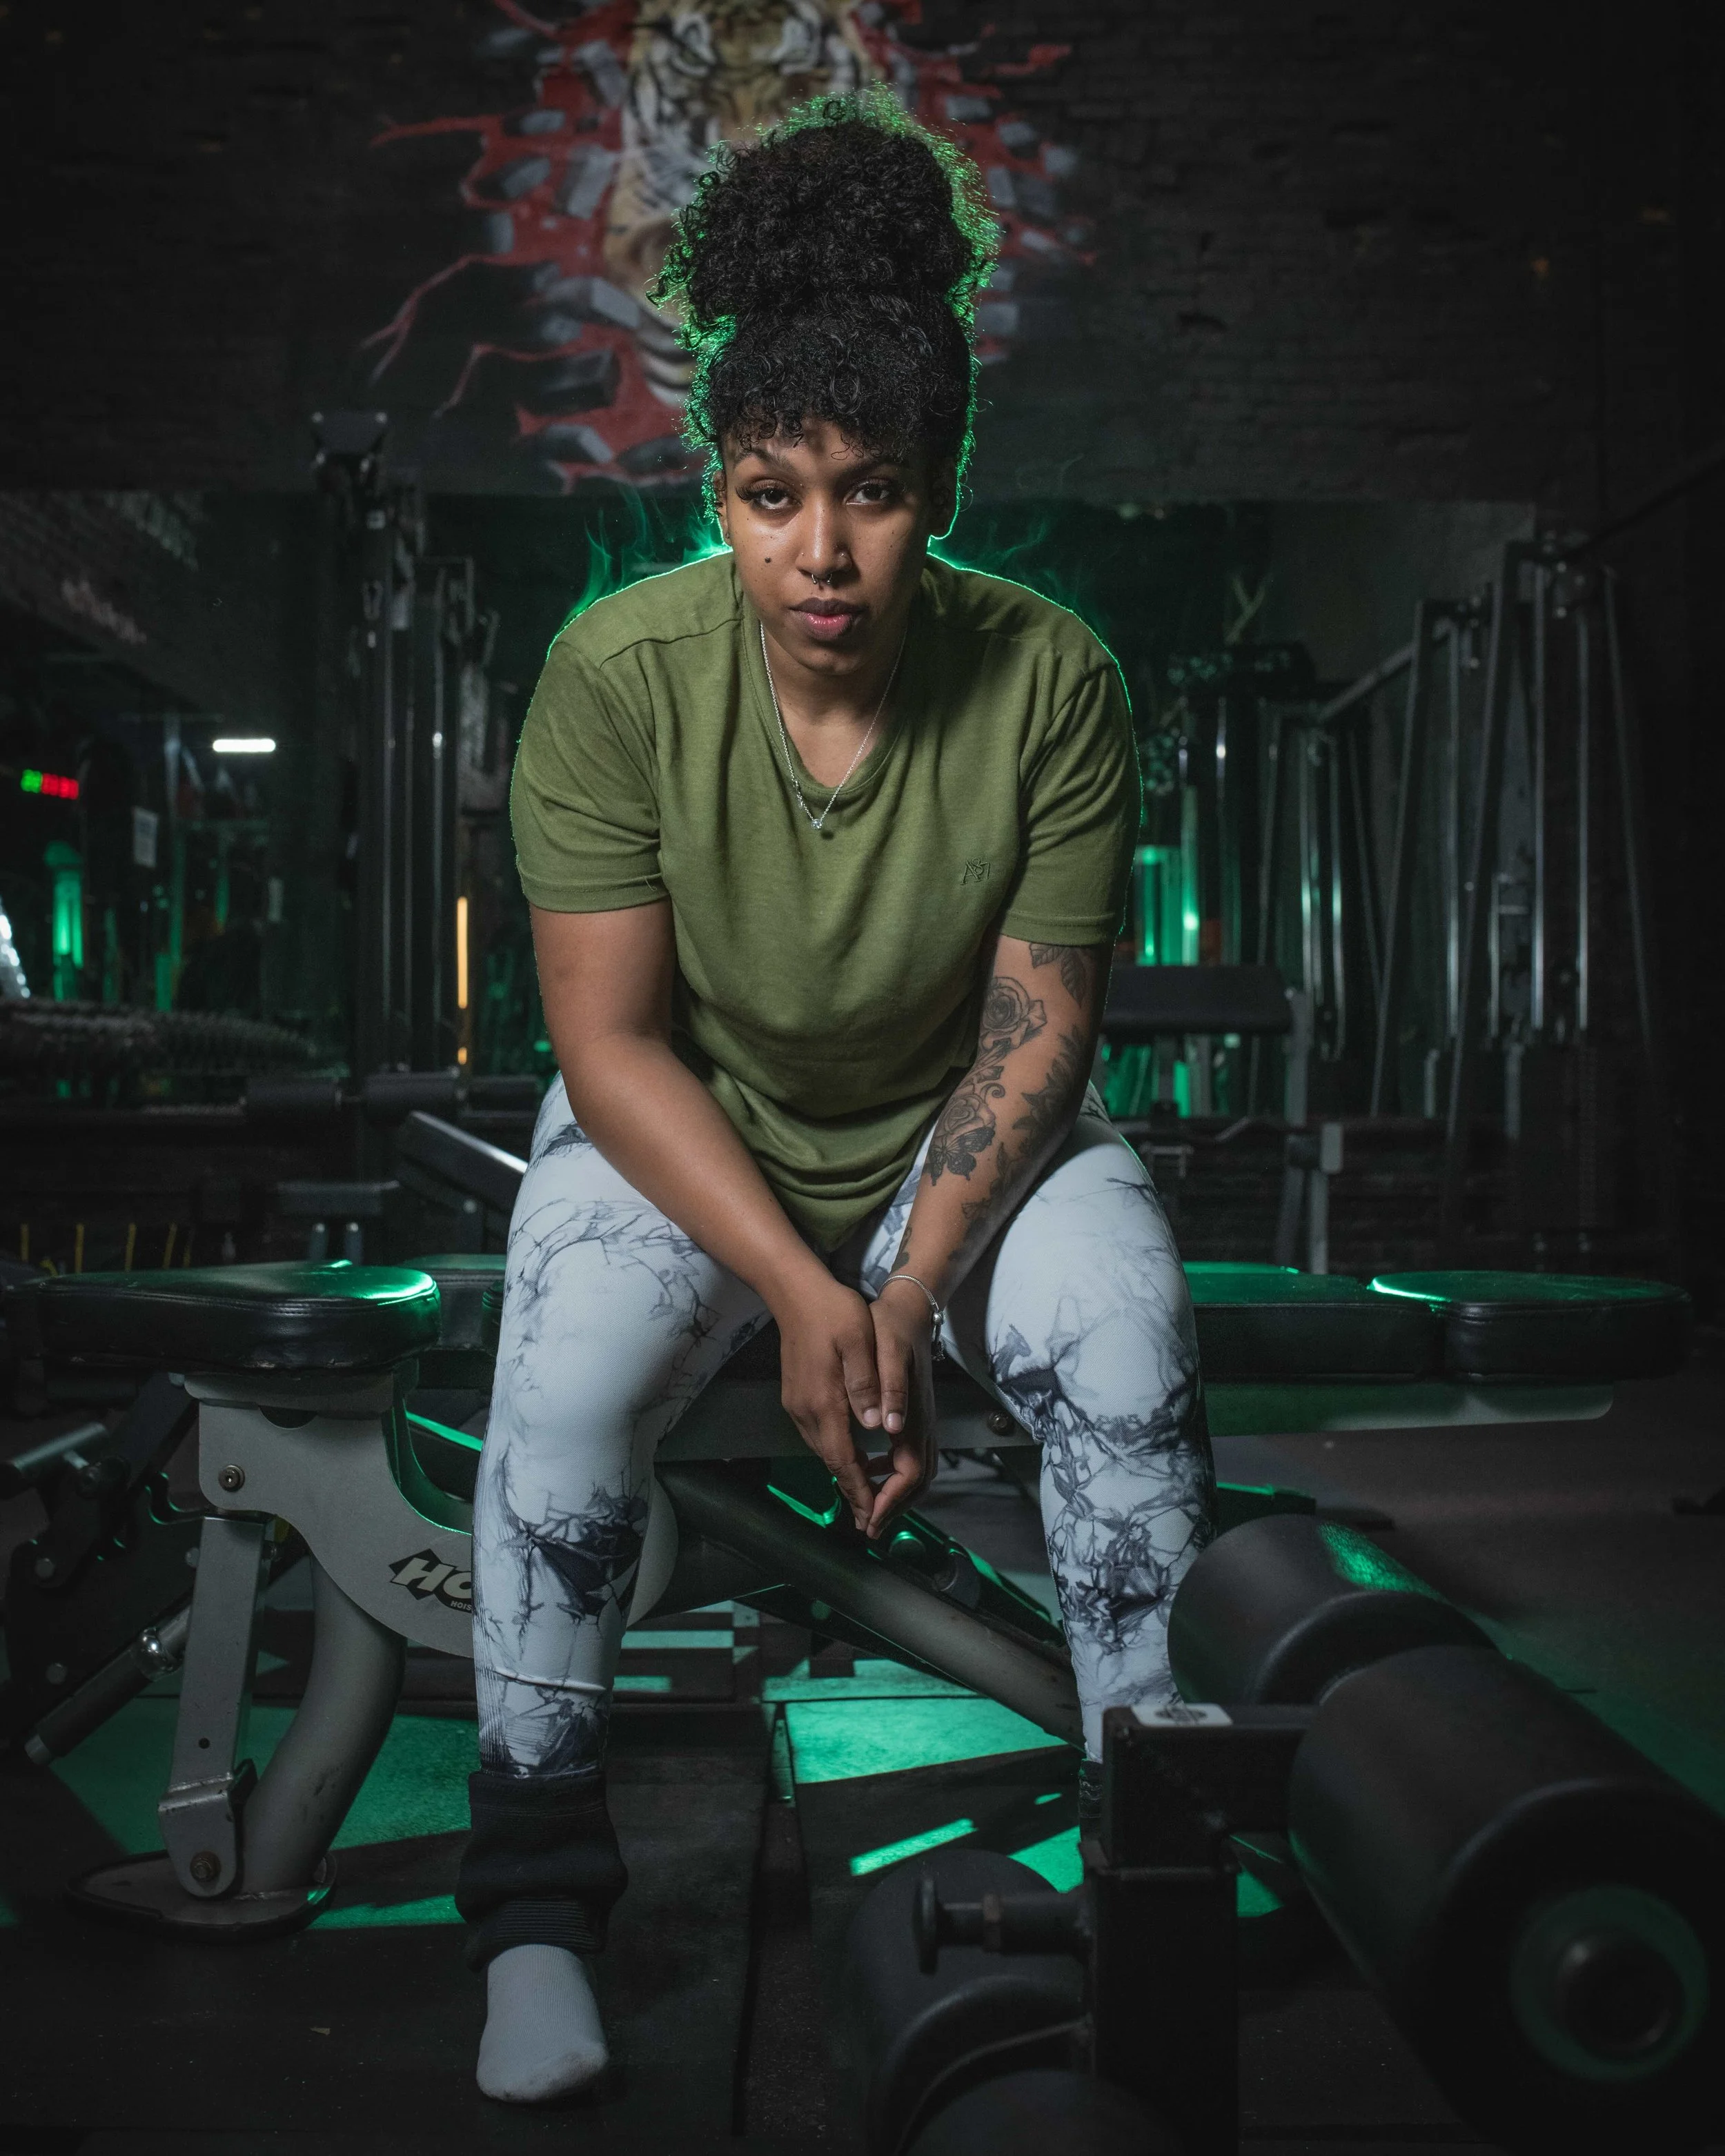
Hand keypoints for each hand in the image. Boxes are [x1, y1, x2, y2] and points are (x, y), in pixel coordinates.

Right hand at [772, 1274, 892, 1532]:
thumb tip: (876, 1426)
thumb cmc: (834, 1312)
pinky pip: (818, 1434)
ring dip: (844, 1472)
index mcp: (825, 1401)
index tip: (872, 1518)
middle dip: (853, 1491)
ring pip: (823, 1450)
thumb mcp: (859, 1341)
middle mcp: (806, 1411)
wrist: (794, 1292)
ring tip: (866, 1494)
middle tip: (873, 1520)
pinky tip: (850, 1453)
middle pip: (831, 1462)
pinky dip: (836, 1451)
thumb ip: (868, 1385)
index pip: (843, 1459)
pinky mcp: (795, 1396)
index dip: (859, 1491)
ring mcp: (797, 1404)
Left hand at [863, 1276, 938, 1537]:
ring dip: (892, 1495)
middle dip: (893, 1508)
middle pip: (916, 1482)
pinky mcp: (914, 1417)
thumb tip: (891, 1429)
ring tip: (865, 1508)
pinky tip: (869, 1468)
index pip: (909, 1473)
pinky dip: (891, 1474)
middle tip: (867, 1528)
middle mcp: (922, 1423)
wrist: (909, 1308)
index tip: (869, 1519)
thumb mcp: (888, 1350)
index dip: (890, 1501)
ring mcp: (921, 1421)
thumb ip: (891, 1389)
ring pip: (915, 1472)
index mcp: (914, 1414)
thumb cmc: (892, 1327)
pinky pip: (908, 1457)